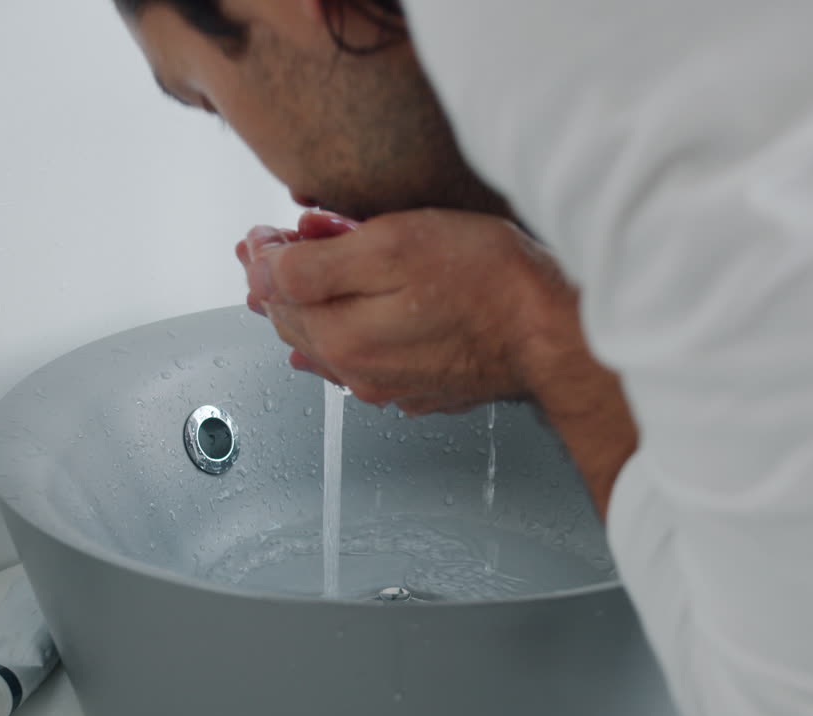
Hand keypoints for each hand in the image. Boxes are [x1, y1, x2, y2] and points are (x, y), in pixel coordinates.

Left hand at [237, 208, 568, 414]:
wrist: (550, 328)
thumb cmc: (486, 281)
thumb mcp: (390, 246)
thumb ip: (316, 263)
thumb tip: (265, 270)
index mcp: (342, 337)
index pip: (274, 291)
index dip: (263, 253)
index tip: (263, 230)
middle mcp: (360, 372)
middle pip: (295, 323)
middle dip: (278, 282)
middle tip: (270, 247)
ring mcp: (393, 386)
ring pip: (328, 346)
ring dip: (309, 310)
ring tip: (300, 280)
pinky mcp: (424, 387)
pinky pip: (366, 365)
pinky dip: (347, 338)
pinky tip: (347, 329)